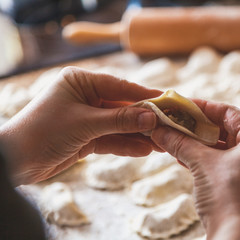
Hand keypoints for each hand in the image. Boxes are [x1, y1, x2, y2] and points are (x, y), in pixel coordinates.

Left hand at [0, 67, 161, 184]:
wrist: (15, 161)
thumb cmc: (43, 131)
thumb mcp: (85, 123)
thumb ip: (120, 120)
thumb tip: (151, 117)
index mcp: (81, 82)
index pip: (120, 86)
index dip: (144, 94)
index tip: (166, 100)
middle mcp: (85, 97)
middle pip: (122, 107)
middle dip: (143, 119)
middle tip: (167, 125)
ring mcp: (87, 118)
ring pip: (119, 125)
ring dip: (138, 135)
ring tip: (161, 143)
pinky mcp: (86, 137)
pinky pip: (111, 139)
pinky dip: (125, 145)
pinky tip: (144, 151)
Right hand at [151, 100, 239, 239]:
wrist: (236, 236)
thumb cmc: (228, 196)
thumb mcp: (202, 163)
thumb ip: (180, 142)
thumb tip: (158, 129)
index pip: (229, 113)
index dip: (202, 107)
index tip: (180, 105)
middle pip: (224, 129)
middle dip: (196, 126)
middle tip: (173, 121)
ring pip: (219, 147)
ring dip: (195, 142)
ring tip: (173, 136)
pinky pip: (219, 162)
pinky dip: (200, 157)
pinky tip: (180, 155)